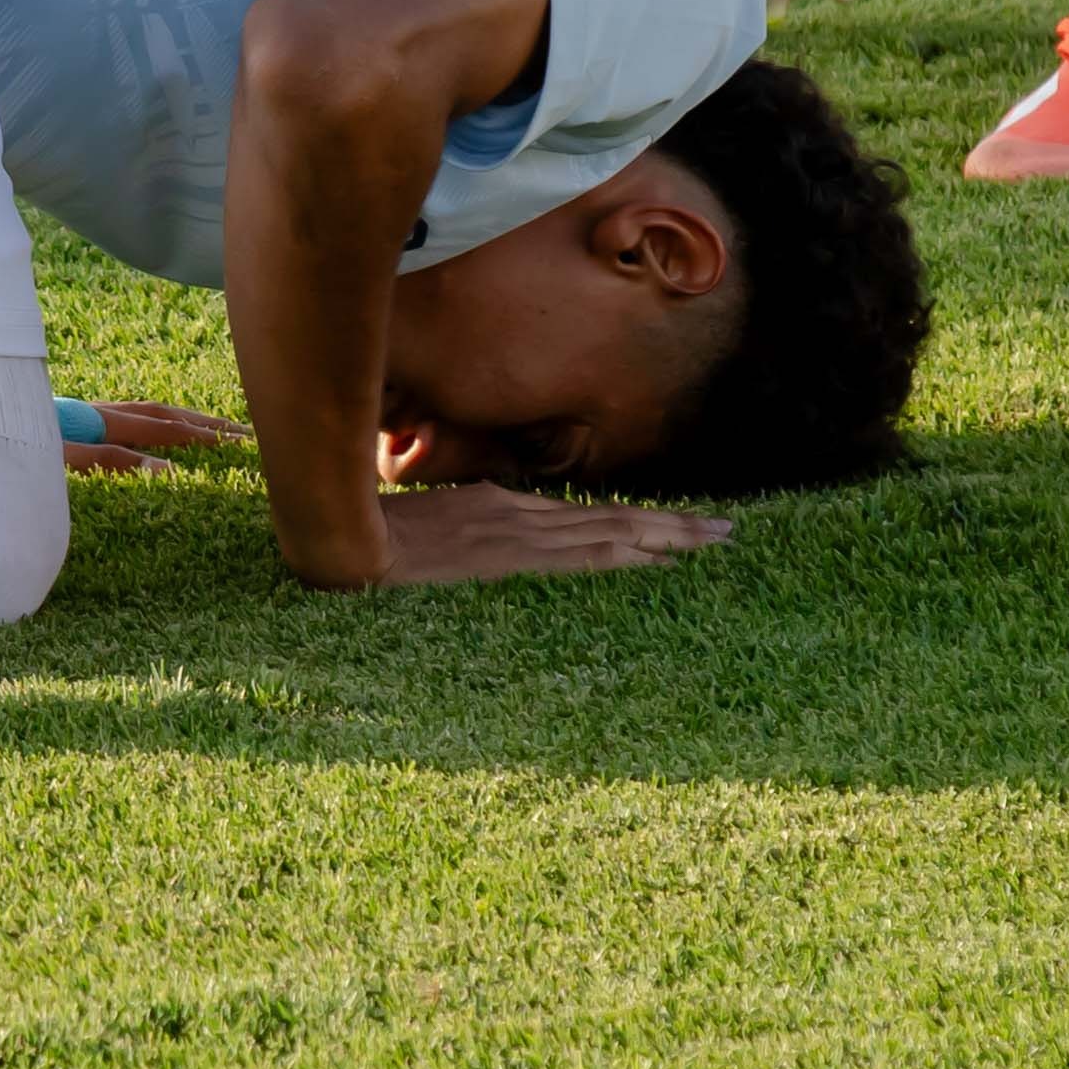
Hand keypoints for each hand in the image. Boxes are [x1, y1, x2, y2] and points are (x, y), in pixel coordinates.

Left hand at [57, 397, 249, 478]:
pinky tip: (164, 427)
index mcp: (102, 421)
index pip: (164, 427)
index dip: (200, 436)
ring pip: (150, 409)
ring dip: (186, 417)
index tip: (236, 444)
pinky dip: (159, 418)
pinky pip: (133, 414)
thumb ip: (113, 461)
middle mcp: (100, 411)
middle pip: (163, 412)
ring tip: (216, 426)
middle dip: (205, 422)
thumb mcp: (63, 461)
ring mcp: (90, 412)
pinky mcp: (80, 419)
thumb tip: (167, 470)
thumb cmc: (16, 449)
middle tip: (245, 432)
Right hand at [347, 483, 733, 587]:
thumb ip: (460, 529)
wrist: (342, 548)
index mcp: (499, 507)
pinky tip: (659, 561)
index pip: (583, 517)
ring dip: (665, 537)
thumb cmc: (368, 541)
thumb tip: (479, 543)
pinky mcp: (510, 558)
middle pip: (611, 519)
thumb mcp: (424, 526)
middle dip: (671, 526)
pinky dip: (625, 555)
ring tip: (712, 541)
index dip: (634, 521)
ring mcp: (517, 536)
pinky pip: (581, 556)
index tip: (677, 527)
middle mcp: (518, 516)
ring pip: (609, 533)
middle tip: (726, 531)